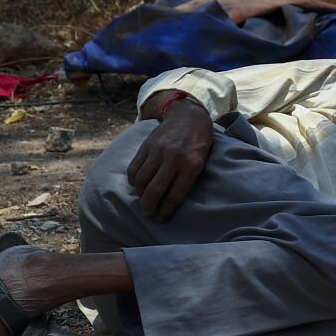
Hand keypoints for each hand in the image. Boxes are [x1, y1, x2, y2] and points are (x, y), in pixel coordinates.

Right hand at [128, 93, 212, 220]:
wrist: (188, 116)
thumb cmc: (198, 143)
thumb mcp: (201, 161)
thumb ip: (188, 177)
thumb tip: (170, 199)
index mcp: (191, 165)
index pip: (175, 194)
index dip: (166, 210)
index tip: (161, 219)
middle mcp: (173, 159)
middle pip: (155, 190)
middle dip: (150, 207)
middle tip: (149, 214)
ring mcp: (158, 152)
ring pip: (142, 180)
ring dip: (140, 195)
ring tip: (143, 201)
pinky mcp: (146, 146)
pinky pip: (134, 168)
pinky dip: (134, 180)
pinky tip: (137, 185)